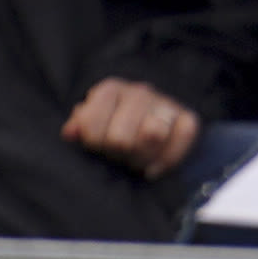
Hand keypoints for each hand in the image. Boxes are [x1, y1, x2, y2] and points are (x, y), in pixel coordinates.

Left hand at [61, 79, 202, 178]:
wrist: (152, 118)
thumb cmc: (116, 124)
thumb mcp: (93, 122)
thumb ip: (80, 126)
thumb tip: (70, 132)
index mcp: (110, 90)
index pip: (91, 126)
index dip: (94, 144)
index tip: (98, 147)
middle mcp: (139, 92)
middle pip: (121, 138)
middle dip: (119, 155)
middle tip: (120, 156)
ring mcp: (165, 103)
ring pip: (153, 134)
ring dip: (142, 157)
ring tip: (136, 161)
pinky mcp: (187, 118)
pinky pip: (183, 139)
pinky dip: (168, 160)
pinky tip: (154, 169)